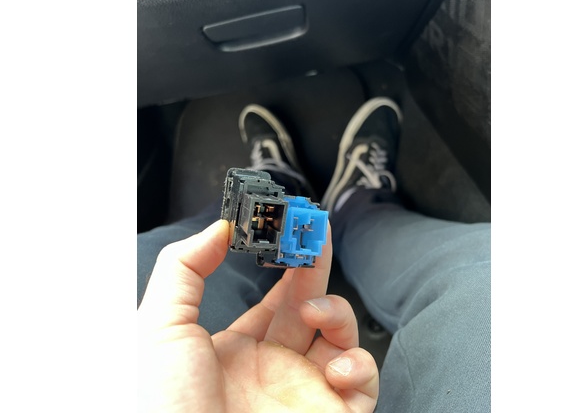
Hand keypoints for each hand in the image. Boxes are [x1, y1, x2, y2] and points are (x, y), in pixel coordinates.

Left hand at [138, 219, 378, 411]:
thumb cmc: (163, 407)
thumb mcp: (160, 328)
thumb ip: (185, 268)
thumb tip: (219, 227)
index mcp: (236, 351)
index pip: (273, 300)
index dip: (286, 265)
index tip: (291, 231)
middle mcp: (274, 369)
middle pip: (309, 307)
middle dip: (315, 269)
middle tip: (316, 234)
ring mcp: (304, 391)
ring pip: (342, 339)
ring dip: (336, 312)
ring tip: (315, 310)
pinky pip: (364, 385)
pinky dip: (359, 366)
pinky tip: (333, 365)